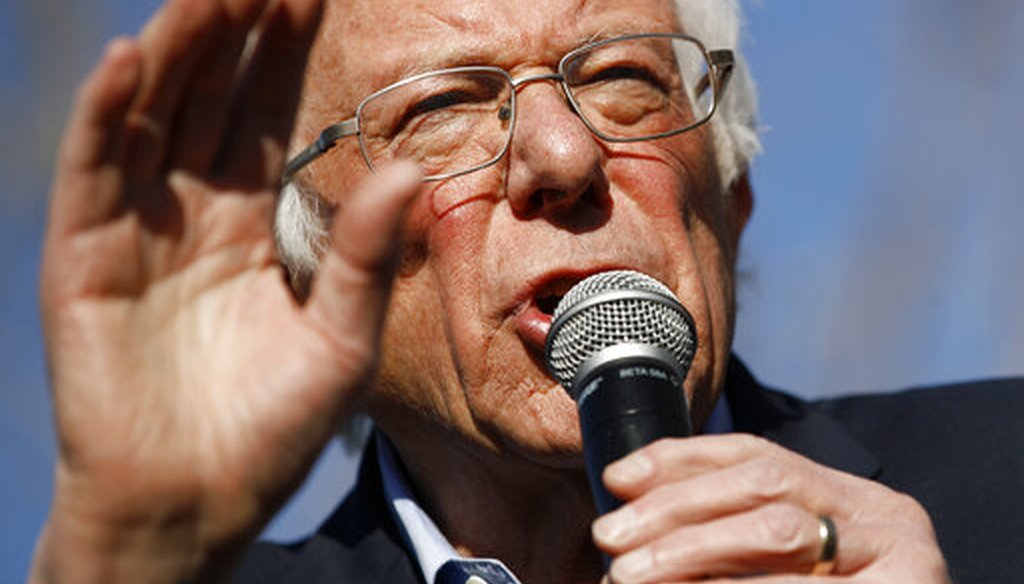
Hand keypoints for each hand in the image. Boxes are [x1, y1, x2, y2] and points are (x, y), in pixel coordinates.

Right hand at [32, 0, 420, 580]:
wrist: (197, 502)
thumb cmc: (272, 429)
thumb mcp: (341, 339)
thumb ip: (367, 255)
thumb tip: (409, 169)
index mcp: (254, 223)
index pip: (269, 117)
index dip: (287, 57)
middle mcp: (195, 212)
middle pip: (212, 100)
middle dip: (234, 33)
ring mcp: (136, 230)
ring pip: (154, 119)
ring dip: (176, 52)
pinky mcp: (86, 261)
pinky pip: (95, 175)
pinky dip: (108, 117)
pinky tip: (134, 59)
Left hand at [592, 435, 948, 581]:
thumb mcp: (783, 570)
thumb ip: (727, 537)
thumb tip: (630, 506)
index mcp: (854, 496)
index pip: (756, 454)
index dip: (681, 458)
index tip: (617, 476)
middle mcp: (884, 515)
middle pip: (762, 484)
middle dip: (675, 507)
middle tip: (609, 538)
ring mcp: (902, 558)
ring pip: (774, 531)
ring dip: (689, 551)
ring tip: (628, 575)